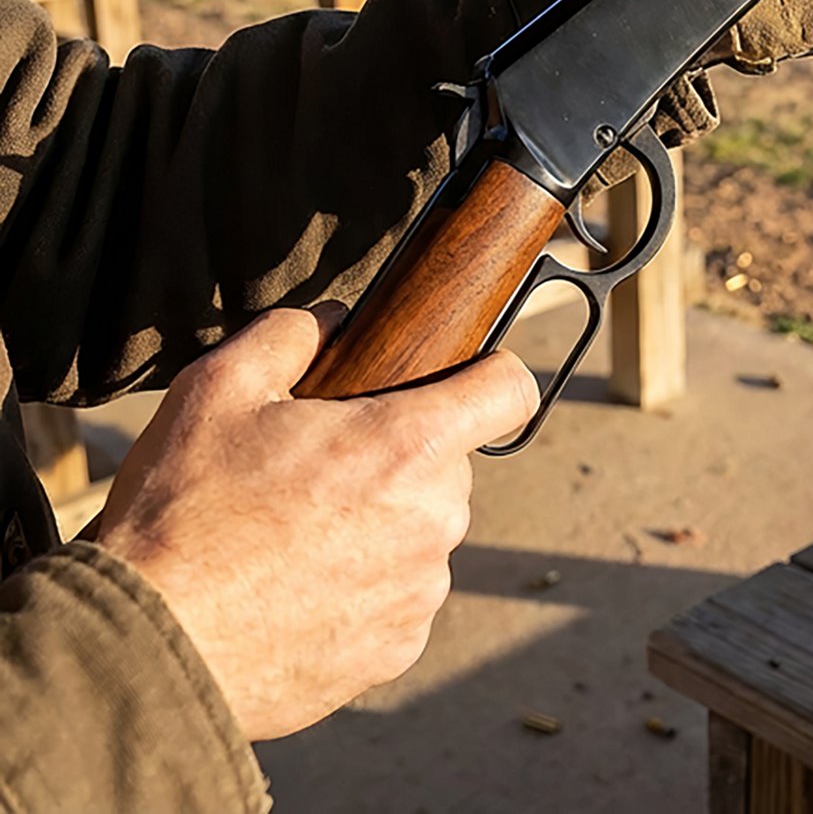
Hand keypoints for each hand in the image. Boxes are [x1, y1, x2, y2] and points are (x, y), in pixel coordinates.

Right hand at [94, 306, 538, 741]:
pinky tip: (296, 589)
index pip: (509, 390)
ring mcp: (419, 592)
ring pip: (422, 532)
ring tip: (294, 537)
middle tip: (319, 468)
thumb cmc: (182, 513)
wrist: (144, 649)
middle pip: (448, 464)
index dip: (488, 374)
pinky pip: (399, 599)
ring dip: (380, 526)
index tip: (458, 380)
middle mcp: (433, 520)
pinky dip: (362, 590)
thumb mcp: (218, 388)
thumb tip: (337, 319)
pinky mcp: (396, 651)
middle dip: (399, 457)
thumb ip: (292, 334)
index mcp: (407, 445)